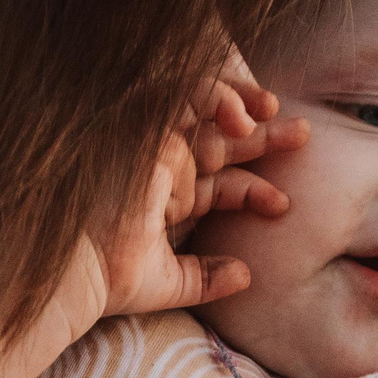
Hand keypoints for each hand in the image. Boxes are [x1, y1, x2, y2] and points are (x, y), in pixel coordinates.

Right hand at [88, 54, 309, 318]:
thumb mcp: (170, 282)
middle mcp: (159, 168)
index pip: (219, 183)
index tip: (282, 205)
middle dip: (263, 136)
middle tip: (303, 135)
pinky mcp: (142, 128)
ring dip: (241, 103)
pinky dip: (214, 96)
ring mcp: (150, 145)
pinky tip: (242, 116)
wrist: (73, 271)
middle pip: (220, 142)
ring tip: (274, 110)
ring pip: (203, 108)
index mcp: (165, 198)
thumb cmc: (107, 283)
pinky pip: (183, 94)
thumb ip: (206, 277)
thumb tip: (246, 275)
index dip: (253, 190)